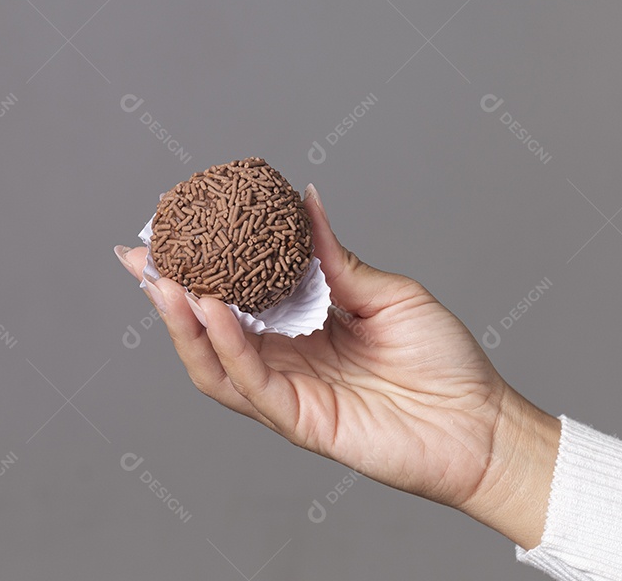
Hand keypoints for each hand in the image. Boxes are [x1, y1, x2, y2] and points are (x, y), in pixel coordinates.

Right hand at [115, 183, 558, 548]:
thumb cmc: (443, 359)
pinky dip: (226, 345)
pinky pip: (251, 383)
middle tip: (139, 253)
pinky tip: (210, 310)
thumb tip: (305, 200)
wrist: (481, 422)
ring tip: (163, 279)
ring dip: (184, 321)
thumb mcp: (385, 291)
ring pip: (215, 361)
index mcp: (301, 329)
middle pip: (210, 329)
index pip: (236, 295)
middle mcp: (285, 361)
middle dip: (169, 292)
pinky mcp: (300, 420)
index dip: (199, 265)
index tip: (171, 226)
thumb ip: (334, 257)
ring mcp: (288, 393)